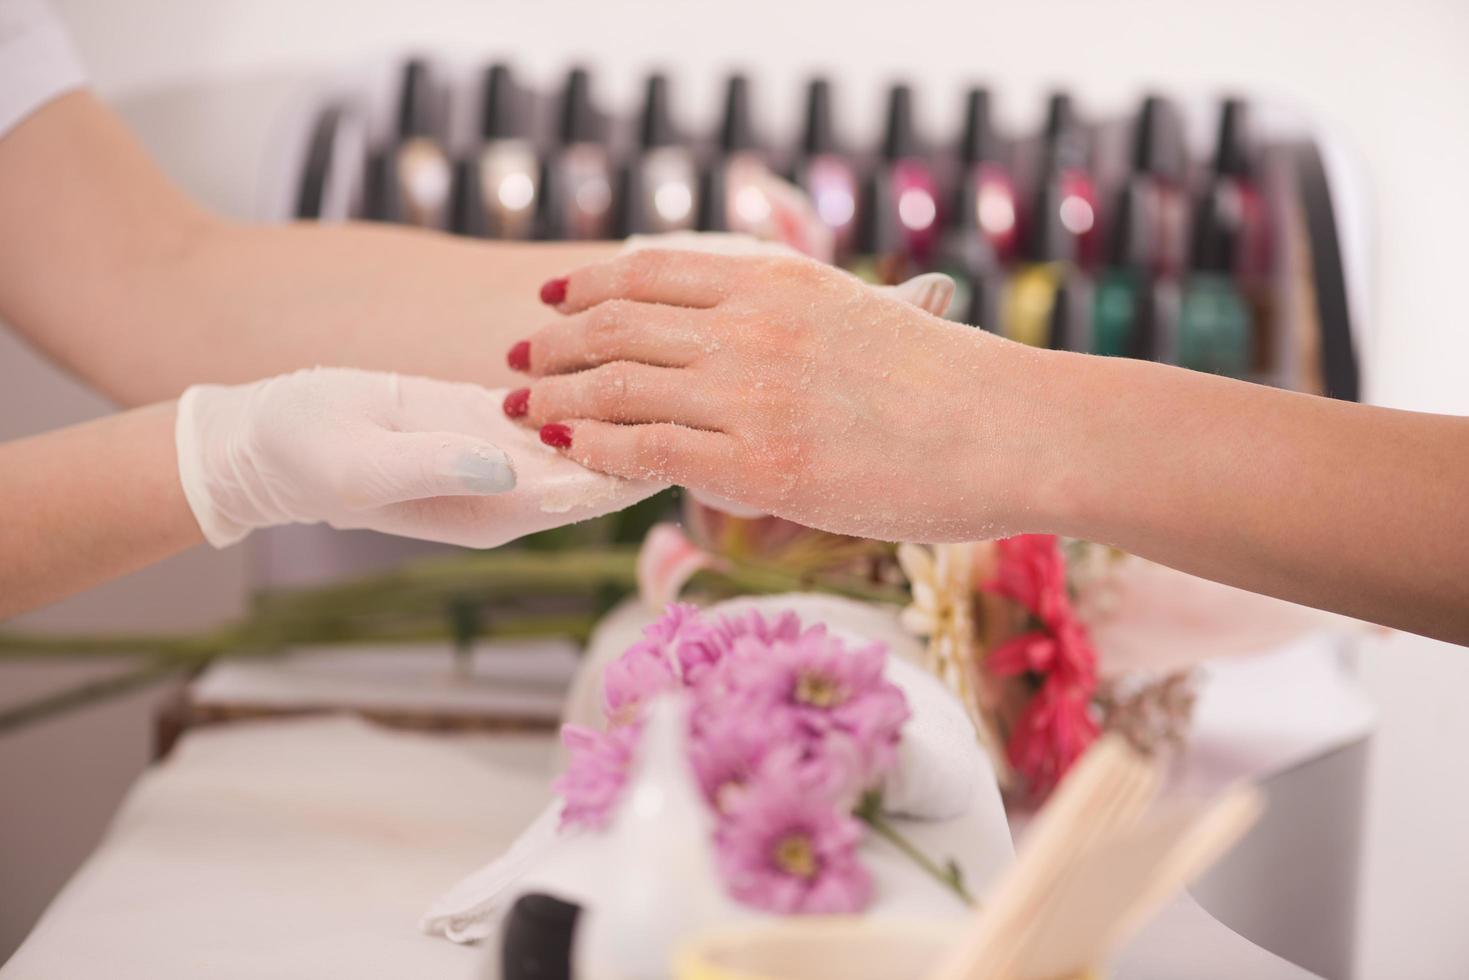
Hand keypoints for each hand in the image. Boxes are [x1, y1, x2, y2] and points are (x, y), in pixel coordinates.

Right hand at [177, 367, 659, 547]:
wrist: (268, 439)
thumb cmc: (309, 458)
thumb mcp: (367, 464)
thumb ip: (439, 464)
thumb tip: (508, 461)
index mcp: (499, 511)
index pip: (595, 488)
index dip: (647, 455)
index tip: (698, 418)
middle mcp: (517, 488)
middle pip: (609, 460)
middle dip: (660, 424)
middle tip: (724, 375)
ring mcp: (508, 453)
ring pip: (592, 425)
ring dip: (636, 394)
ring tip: (699, 349)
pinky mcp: (492, 417)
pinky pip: (560, 398)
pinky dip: (595, 373)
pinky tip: (637, 339)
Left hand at [504, 250, 1044, 542]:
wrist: (1013, 429)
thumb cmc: (951, 385)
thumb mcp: (861, 317)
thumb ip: (790, 321)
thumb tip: (734, 344)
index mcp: (778, 281)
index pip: (651, 272)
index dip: (586, 286)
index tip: (552, 299)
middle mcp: (751, 326)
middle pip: (615, 326)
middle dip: (552, 343)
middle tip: (517, 359)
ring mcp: (751, 394)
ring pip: (614, 386)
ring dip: (554, 395)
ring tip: (521, 408)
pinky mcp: (759, 465)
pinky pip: (644, 450)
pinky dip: (593, 447)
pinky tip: (567, 451)